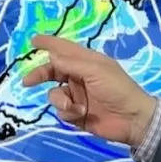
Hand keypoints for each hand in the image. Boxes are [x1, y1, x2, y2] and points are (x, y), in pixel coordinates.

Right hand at [21, 34, 157, 146]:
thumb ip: (71, 63)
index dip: (49, 44)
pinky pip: (62, 111)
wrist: (132, 120)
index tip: (33, 41)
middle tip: (28, 82)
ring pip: (55, 94)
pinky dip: (69, 112)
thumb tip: (51, 55)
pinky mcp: (77, 113)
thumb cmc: (118, 89)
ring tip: (74, 106)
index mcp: (87, 62)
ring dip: (60, 100)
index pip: (64, 49)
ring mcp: (78, 95)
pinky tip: (81, 114)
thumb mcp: (95, 71)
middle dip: (40, 75)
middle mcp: (80, 76)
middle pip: (53, 72)